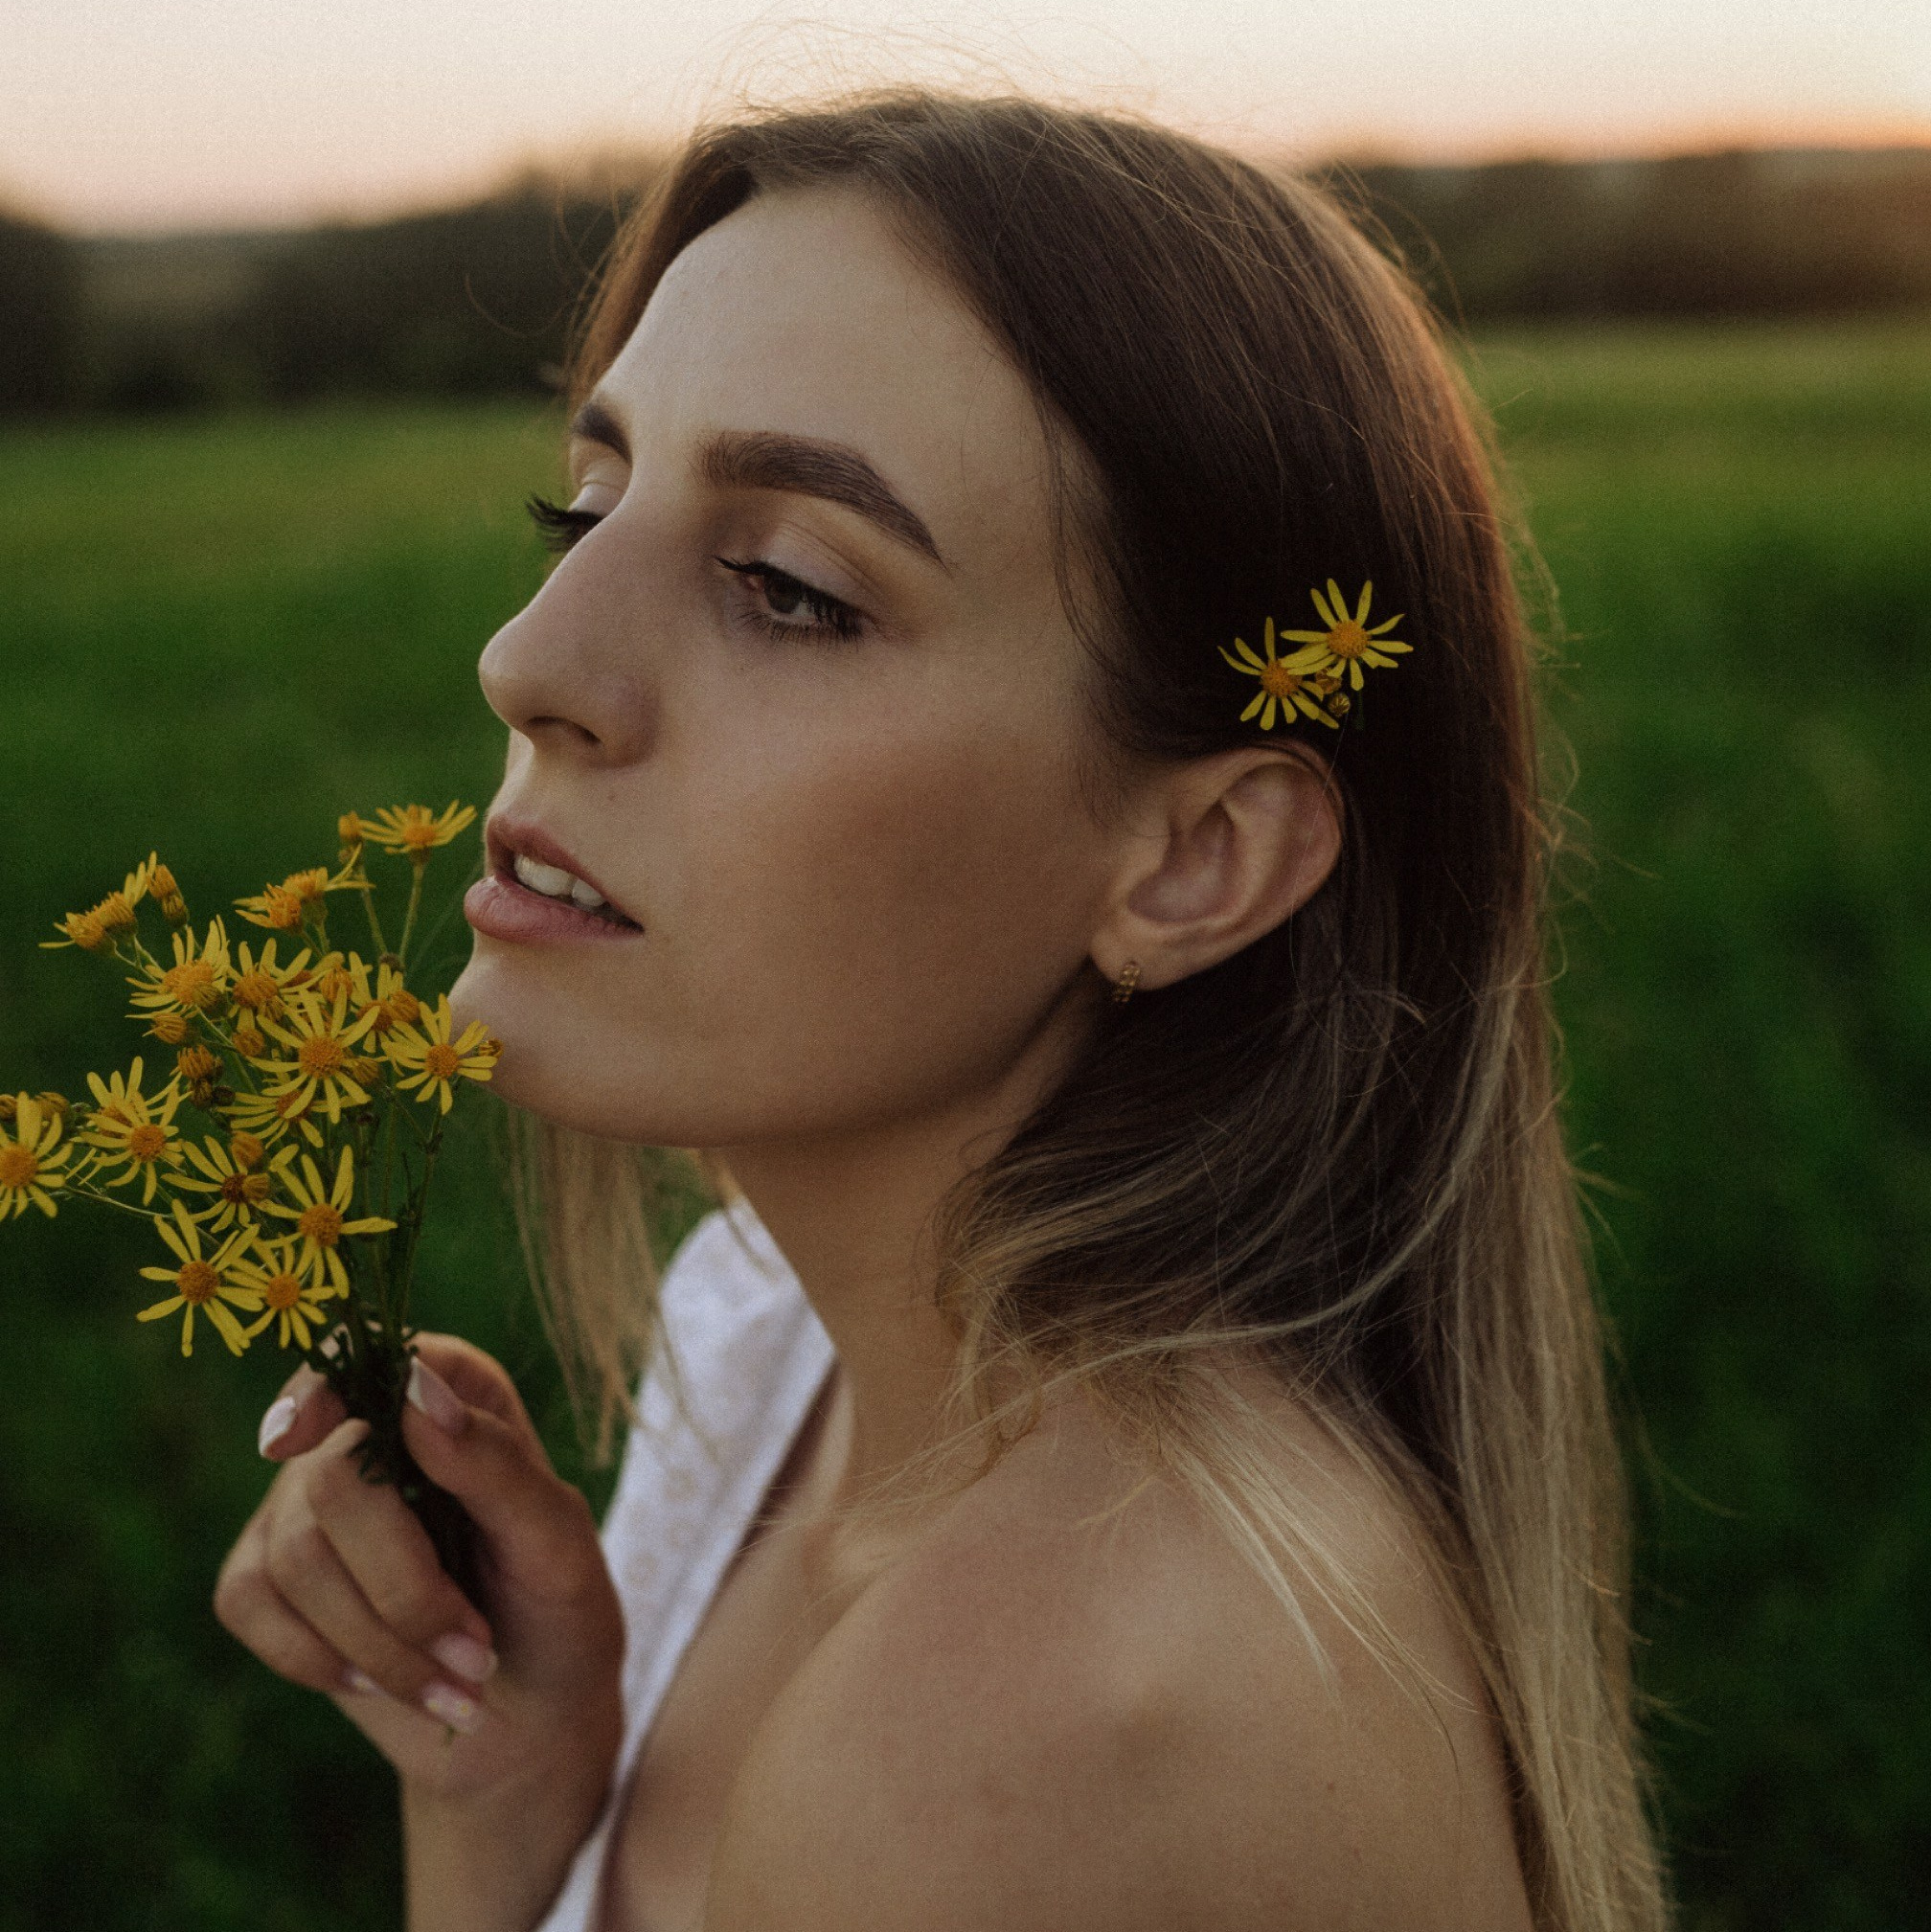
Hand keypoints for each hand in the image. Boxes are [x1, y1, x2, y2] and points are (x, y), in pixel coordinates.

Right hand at [215, 1334, 622, 1840]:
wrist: (530, 1721)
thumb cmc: (559, 1613)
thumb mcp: (558, 1542)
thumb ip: (496, 1464)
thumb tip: (414, 1391)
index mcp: (455, 1397)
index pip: (368, 1355)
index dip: (322, 1386)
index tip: (297, 1439)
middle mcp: (372, 1437)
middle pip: (331, 1482)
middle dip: (405, 1586)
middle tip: (478, 1651)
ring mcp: (309, 1508)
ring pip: (293, 1557)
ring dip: (380, 1643)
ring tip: (457, 1680)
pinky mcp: (270, 1581)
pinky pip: (248, 1601)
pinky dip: (318, 1659)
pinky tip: (376, 1680)